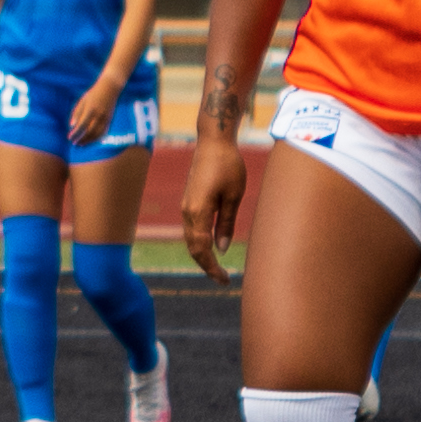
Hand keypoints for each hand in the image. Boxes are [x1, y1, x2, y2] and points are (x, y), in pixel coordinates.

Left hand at [68, 69, 128, 145]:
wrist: (110, 88)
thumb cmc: (93, 94)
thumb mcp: (82, 101)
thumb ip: (76, 113)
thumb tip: (71, 126)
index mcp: (90, 110)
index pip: (82, 126)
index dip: (75, 134)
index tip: (69, 138)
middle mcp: (99, 115)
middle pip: (89, 132)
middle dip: (81, 139)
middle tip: (74, 143)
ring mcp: (105, 119)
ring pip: (97, 134)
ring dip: (88, 141)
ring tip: (81, 144)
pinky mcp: (109, 120)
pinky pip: (103, 133)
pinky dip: (96, 139)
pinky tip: (90, 141)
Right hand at [178, 129, 250, 275]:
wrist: (213, 141)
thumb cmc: (228, 165)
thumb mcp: (234, 195)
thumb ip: (226, 223)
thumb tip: (221, 248)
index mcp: (198, 211)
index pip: (201, 249)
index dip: (211, 267)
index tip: (224, 279)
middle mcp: (187, 211)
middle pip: (193, 247)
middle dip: (206, 266)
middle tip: (223, 279)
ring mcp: (186, 206)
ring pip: (191, 239)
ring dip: (202, 255)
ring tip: (218, 268)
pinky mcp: (189, 201)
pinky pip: (192, 228)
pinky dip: (200, 242)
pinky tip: (212, 247)